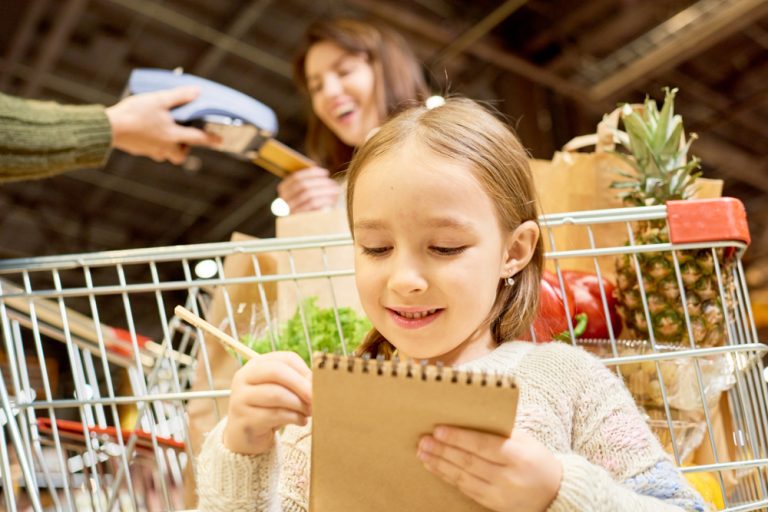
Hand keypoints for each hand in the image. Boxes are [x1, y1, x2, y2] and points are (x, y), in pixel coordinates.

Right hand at [105, 86, 220, 163]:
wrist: (108, 127)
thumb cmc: (134, 113)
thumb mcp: (159, 100)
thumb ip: (179, 96)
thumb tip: (197, 92)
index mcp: (172, 136)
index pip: (198, 139)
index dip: (211, 139)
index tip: (220, 141)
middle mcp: (164, 147)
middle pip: (181, 155)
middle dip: (185, 148)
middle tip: (183, 135)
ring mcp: (151, 151)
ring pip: (166, 155)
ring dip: (170, 147)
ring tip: (165, 131)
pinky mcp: (139, 150)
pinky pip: (153, 151)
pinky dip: (155, 143)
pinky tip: (149, 131)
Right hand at [223, 351, 311, 455]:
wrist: (244, 435)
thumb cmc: (268, 408)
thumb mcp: (281, 391)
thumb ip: (297, 383)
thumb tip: (319, 383)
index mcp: (256, 365)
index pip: (285, 359)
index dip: (305, 370)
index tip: (318, 384)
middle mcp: (244, 377)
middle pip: (276, 371)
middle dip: (301, 384)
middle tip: (316, 397)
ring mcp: (241, 398)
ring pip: (276, 394)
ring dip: (299, 404)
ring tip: (309, 412)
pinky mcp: (245, 419)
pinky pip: (274, 415)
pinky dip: (294, 418)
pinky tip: (301, 421)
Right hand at [277, 166, 340, 213]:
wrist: (310, 228)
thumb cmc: (310, 205)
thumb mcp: (308, 192)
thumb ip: (309, 180)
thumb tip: (316, 167)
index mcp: (283, 190)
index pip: (296, 177)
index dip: (312, 173)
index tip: (326, 172)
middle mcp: (283, 200)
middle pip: (303, 186)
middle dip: (321, 182)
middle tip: (333, 182)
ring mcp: (290, 210)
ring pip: (309, 195)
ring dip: (325, 190)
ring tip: (336, 190)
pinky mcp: (298, 219)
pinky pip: (313, 206)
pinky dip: (325, 200)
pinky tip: (333, 199)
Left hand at [418, 426, 561, 511]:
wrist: (554, 494)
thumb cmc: (535, 459)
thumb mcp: (525, 440)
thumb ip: (499, 431)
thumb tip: (466, 417)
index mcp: (519, 456)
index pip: (484, 445)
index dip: (459, 438)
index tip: (438, 430)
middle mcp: (509, 477)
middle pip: (470, 462)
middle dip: (443, 451)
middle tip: (423, 440)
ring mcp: (501, 494)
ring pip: (464, 478)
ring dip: (440, 464)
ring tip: (423, 453)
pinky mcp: (493, 505)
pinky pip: (466, 490)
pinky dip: (448, 477)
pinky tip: (435, 468)